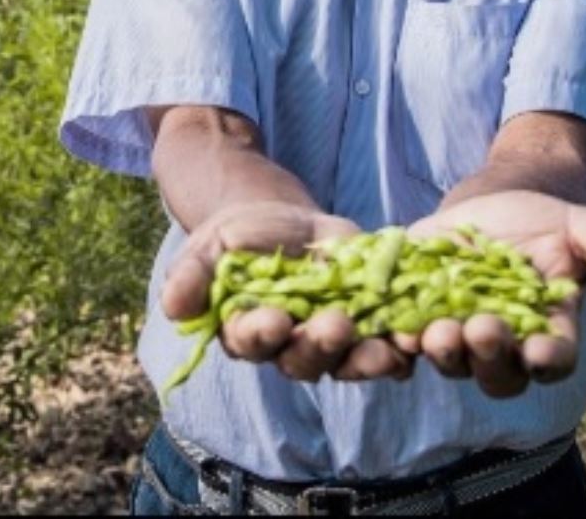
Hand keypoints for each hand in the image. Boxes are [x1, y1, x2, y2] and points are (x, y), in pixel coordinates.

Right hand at [161, 202, 419, 382]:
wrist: (283, 221)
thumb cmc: (239, 237)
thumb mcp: (211, 245)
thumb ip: (190, 275)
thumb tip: (172, 307)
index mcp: (245, 332)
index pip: (251, 342)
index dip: (262, 334)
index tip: (273, 319)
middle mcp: (287, 348)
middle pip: (302, 360)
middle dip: (319, 346)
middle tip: (335, 325)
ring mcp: (329, 342)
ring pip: (346, 363)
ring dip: (364, 360)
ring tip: (383, 347)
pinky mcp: (367, 329)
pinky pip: (384, 348)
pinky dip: (399, 346)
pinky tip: (412, 338)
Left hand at [403, 190, 585, 396]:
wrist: (491, 209)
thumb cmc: (544, 223)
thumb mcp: (576, 226)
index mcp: (550, 333)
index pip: (553, 358)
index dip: (547, 358)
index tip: (541, 351)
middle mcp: (506, 348)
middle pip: (499, 372)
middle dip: (489, 356)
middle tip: (481, 330)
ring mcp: (459, 337)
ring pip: (452, 360)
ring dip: (442, 350)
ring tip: (433, 329)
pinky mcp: (417, 318)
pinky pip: (406, 338)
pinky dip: (397, 334)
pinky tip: (389, 323)